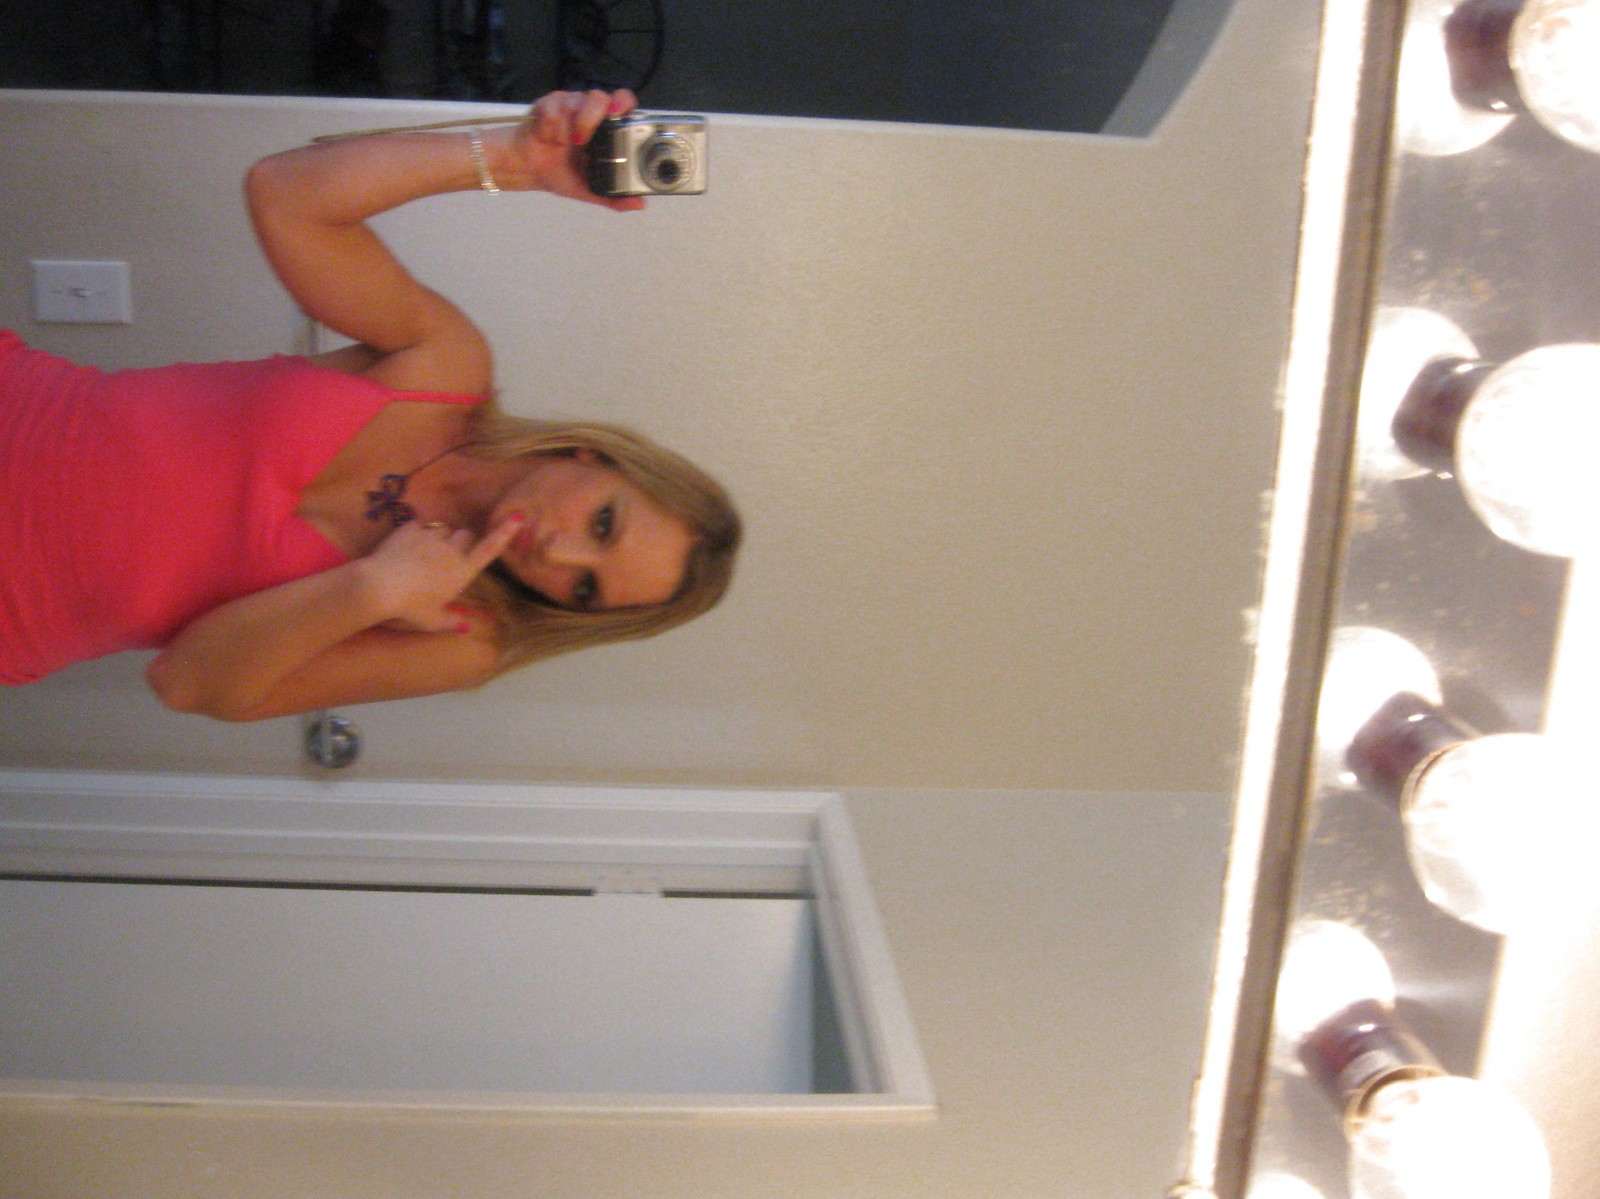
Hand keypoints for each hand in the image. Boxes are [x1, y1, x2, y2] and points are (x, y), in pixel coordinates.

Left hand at [357, 517, 521, 633]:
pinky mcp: (411, 528)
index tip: (517, 515)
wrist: (380, 586)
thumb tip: (466, 626)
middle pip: (466, 534)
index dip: (505, 532)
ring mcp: (431, 537)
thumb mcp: (432, 620)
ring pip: (443, 528)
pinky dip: (415, 533)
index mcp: (462, 571)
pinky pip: (419, 525)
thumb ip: (452, 621)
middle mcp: (452, 550)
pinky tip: (404, 546)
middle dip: (460, 541)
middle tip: (446, 555)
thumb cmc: (411, 607)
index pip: (489, 549)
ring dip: (438, 537)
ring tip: (422, 552)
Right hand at [514, 88, 646, 211]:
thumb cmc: (564, 173)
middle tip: (582, 139)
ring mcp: (570, 104)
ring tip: (561, 145)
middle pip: (599, 97)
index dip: (623, 104)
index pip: (623, 103)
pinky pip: (552, 110)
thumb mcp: (592, 190)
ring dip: (566, 130)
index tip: (619, 115)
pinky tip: (548, 139)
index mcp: (607, 127)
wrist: (531, 171)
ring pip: (574, 103)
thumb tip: (640, 205)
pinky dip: (550, 128)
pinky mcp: (548, 103)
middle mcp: (591, 111)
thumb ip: (615, 197)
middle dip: (591, 116)